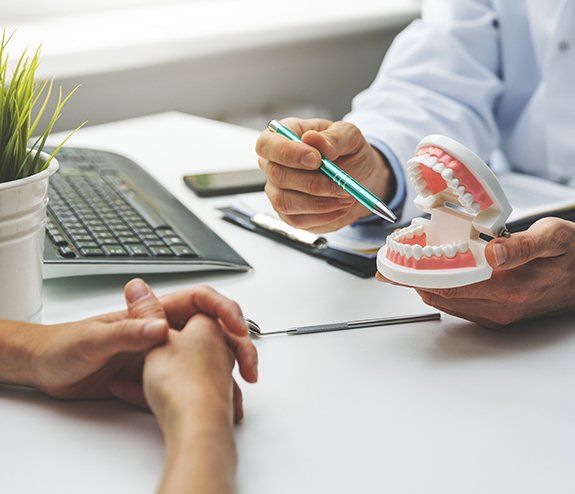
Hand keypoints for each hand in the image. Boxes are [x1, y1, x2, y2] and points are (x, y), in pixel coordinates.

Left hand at [28, 279, 255, 406]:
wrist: (48, 371)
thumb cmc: (66, 346)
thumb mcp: (93, 339)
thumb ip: (126, 332)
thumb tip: (160, 328)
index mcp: (154, 312)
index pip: (201, 300)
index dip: (224, 310)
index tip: (237, 328)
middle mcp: (165, 330)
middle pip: (214, 328)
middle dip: (238, 342)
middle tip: (249, 364)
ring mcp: (164, 352)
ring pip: (209, 356)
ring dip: (229, 370)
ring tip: (240, 391)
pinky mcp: (158, 374)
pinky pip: (191, 380)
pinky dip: (209, 390)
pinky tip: (218, 404)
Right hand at [256, 118, 393, 232]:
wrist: (360, 179)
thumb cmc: (349, 153)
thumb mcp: (350, 137)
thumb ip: (333, 137)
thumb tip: (312, 139)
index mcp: (283, 137)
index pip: (267, 144)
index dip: (288, 153)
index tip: (317, 159)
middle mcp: (274, 164)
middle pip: (277, 176)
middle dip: (312, 183)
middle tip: (341, 184)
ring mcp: (277, 191)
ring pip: (285, 202)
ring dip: (319, 203)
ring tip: (345, 196)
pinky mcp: (288, 214)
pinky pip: (297, 220)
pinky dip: (323, 216)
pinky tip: (340, 207)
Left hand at [377, 218, 574, 327]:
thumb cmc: (571, 255)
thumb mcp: (554, 236)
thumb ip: (525, 245)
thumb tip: (495, 253)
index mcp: (511, 286)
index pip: (450, 283)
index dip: (417, 275)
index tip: (394, 267)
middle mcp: (501, 306)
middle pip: (442, 295)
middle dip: (412, 281)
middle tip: (390, 267)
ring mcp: (498, 315)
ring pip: (448, 303)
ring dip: (423, 287)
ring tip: (405, 269)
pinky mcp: (498, 317)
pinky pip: (459, 308)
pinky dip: (440, 293)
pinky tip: (433, 279)